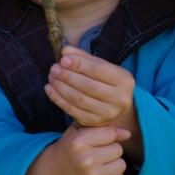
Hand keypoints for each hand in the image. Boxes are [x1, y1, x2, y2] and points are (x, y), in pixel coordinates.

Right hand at [23, 124, 130, 174]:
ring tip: (99, 165)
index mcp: (78, 143)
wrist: (51, 174)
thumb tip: (128, 134)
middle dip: (110, 150)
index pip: (111, 134)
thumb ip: (102, 129)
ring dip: (113, 164)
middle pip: (118, 149)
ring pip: (122, 165)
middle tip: (97, 154)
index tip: (97, 140)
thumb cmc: (68, 150)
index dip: (107, 136)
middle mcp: (85, 161)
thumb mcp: (77, 132)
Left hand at [44, 46, 142, 160]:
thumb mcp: (101, 65)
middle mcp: (120, 98)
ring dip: (60, 87)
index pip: (99, 70)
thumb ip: (83, 57)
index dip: (79, 64)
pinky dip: (58, 99)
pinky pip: (72, 111)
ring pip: (79, 99)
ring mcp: (108, 113)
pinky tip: (49, 89)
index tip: (63, 59)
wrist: (116, 106)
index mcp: (124, 80)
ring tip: (51, 77)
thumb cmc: (106, 81)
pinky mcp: (94, 122)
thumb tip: (65, 51)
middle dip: (67, 76)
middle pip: (88, 86)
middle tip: (54, 68)